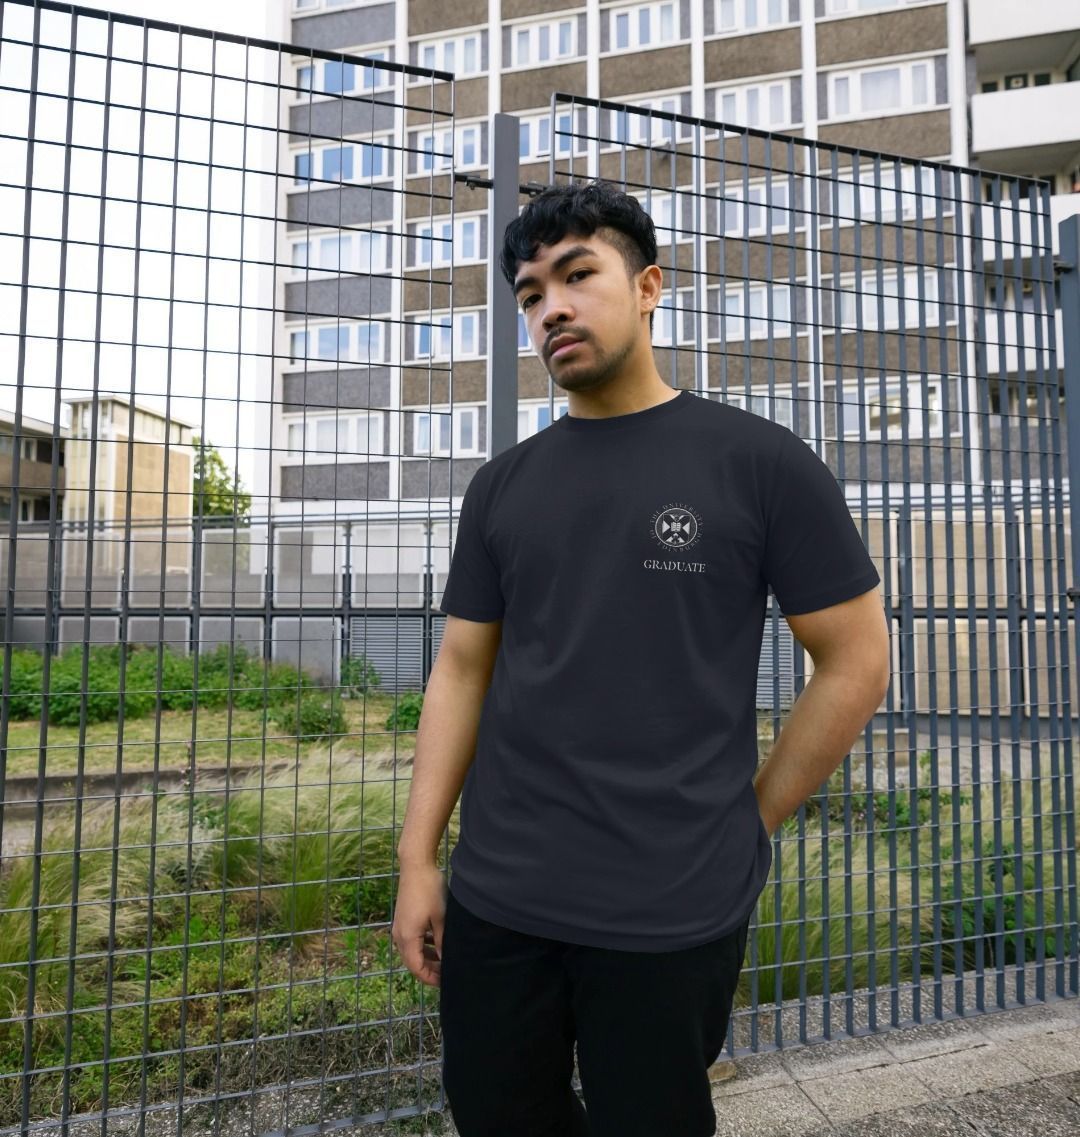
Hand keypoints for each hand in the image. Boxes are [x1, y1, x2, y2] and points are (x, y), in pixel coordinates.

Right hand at [391, 862, 446, 987]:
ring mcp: (400, 926)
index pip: (417, 969)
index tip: (446, 981)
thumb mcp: (441, 918)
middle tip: (449, 972)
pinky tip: (437, 942)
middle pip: (413, 962)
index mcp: (407, 938)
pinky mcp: (403, 918)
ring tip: (445, 959)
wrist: (416, 865)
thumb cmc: (430, 890)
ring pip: (412, 951)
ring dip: (427, 957)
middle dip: (430, 969)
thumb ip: (442, 941)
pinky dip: (423, 945)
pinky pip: (411, 940)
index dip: (431, 978)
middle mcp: (399, 935)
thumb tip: (446, 960)